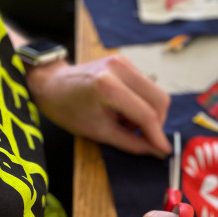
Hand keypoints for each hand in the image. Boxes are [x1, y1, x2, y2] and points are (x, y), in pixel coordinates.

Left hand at [25, 55, 171, 156]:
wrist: (52, 84)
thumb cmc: (69, 111)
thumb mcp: (100, 133)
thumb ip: (133, 144)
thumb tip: (158, 152)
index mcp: (108, 87)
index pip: (146, 115)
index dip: (158, 136)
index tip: (165, 151)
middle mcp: (119, 69)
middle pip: (159, 100)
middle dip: (157, 124)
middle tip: (144, 138)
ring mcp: (123, 62)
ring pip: (157, 94)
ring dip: (150, 114)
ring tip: (128, 124)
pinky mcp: (126, 62)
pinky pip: (148, 88)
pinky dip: (143, 104)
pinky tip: (126, 112)